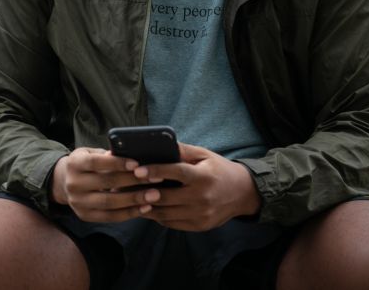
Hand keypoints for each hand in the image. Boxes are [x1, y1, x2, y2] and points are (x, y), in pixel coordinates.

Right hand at [50, 148, 163, 222]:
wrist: (65, 183)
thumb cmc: (86, 165)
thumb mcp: (91, 154)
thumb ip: (107, 155)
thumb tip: (131, 153)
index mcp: (74, 164)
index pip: (96, 162)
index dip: (117, 163)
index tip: (137, 164)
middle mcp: (73, 184)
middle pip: (106, 183)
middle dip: (133, 180)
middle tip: (155, 178)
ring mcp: (78, 202)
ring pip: (110, 202)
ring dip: (135, 199)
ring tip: (155, 195)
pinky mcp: (85, 216)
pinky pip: (110, 217)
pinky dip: (129, 213)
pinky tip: (145, 207)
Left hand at [130, 142, 261, 230]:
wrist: (243, 193)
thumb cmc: (219, 170)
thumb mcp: (204, 155)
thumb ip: (182, 150)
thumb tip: (159, 143)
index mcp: (203, 177)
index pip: (176, 173)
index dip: (155, 171)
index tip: (137, 170)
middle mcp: (202, 198)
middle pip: (167, 197)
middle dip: (144, 192)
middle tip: (125, 186)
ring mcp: (201, 215)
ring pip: (166, 213)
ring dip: (146, 206)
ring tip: (130, 197)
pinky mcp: (199, 226)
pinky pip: (172, 223)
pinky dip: (157, 216)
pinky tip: (146, 207)